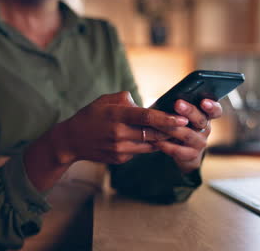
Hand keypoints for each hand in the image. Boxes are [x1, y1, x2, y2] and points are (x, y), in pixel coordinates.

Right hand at [51, 91, 188, 164]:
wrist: (72, 141)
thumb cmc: (90, 116)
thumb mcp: (105, 100)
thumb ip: (126, 100)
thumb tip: (146, 106)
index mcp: (116, 115)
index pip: (146, 117)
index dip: (166, 119)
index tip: (182, 118)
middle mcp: (119, 134)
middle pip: (152, 133)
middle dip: (172, 131)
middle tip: (187, 126)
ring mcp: (119, 149)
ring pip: (150, 145)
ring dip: (163, 139)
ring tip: (176, 133)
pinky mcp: (120, 159)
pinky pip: (140, 151)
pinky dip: (147, 145)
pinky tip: (152, 139)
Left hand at [153, 99, 222, 172]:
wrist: (183, 152)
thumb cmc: (180, 127)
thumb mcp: (182, 116)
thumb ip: (179, 108)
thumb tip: (168, 98)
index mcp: (205, 116)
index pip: (215, 111)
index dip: (212, 106)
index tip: (204, 102)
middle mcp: (205, 129)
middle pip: (201, 120)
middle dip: (189, 111)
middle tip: (177, 103)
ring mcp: (200, 143)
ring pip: (188, 135)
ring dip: (172, 128)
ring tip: (158, 122)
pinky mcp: (191, 155)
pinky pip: (178, 150)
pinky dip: (165, 145)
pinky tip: (156, 141)